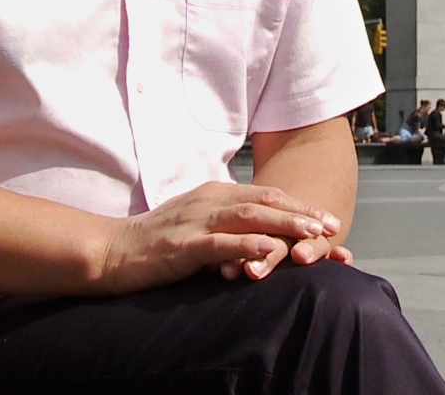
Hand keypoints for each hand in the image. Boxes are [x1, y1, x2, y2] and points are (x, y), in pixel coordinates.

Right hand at [98, 181, 340, 294]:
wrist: (112, 251)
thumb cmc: (156, 242)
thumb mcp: (197, 225)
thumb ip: (227, 225)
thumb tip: (261, 233)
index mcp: (215, 193)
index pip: (265, 195)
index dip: (298, 205)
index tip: (326, 218)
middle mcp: (210, 200)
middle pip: (265, 200)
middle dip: (301, 212)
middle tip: (332, 224)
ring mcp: (196, 220)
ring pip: (249, 216)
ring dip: (285, 223)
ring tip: (313, 233)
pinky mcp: (183, 244)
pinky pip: (220, 242)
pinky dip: (247, 244)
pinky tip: (268, 249)